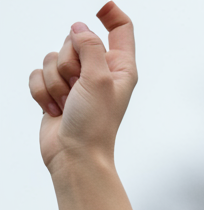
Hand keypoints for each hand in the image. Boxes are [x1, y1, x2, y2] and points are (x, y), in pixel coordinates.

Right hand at [28, 3, 136, 174]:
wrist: (75, 155)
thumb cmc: (94, 124)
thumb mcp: (99, 79)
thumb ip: (89, 46)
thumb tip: (78, 28)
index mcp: (120, 68)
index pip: (121, 30)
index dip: (111, 13)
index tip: (101, 6)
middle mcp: (99, 72)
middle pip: (74, 39)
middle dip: (69, 61)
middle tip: (78, 88)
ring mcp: (76, 82)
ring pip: (52, 57)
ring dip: (55, 82)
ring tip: (68, 104)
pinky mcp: (56, 91)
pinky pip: (37, 73)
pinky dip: (42, 92)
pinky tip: (55, 110)